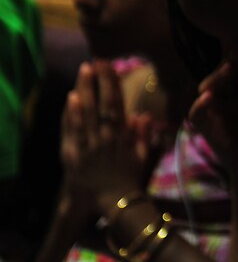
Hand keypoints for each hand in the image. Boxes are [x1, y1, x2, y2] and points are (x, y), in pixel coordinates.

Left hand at [61, 61, 152, 213]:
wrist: (115, 200)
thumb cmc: (130, 177)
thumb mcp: (142, 155)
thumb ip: (142, 134)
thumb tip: (142, 115)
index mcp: (122, 136)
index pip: (117, 104)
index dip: (112, 84)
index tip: (110, 66)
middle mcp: (105, 138)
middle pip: (101, 104)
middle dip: (97, 81)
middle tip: (94, 62)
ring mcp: (88, 146)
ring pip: (86, 114)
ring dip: (84, 91)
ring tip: (83, 72)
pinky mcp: (73, 155)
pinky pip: (71, 132)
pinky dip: (71, 115)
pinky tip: (70, 99)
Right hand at [190, 61, 237, 184]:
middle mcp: (224, 97)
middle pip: (221, 72)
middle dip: (234, 60)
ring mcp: (213, 112)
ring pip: (206, 87)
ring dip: (218, 77)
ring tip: (230, 67)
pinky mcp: (206, 129)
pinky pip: (197, 114)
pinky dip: (200, 105)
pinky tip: (208, 97)